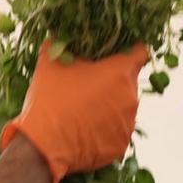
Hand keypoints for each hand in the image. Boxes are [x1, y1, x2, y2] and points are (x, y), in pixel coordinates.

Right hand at [0, 42, 148, 182]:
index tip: (119, 50)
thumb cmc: (49, 100)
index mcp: (120, 72)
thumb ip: (61, 43)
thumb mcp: (50, 62)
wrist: (42, 147)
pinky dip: (104, 128)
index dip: (130, 48)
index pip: (140, 52)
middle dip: (112, 80)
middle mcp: (131, 97)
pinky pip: (116, 130)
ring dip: (108, 105)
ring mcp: (128, 124)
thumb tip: (60, 35)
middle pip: (127, 81)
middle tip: (88, 82)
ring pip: (122, 107)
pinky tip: (84, 128)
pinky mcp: (120, 145)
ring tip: (83, 109)